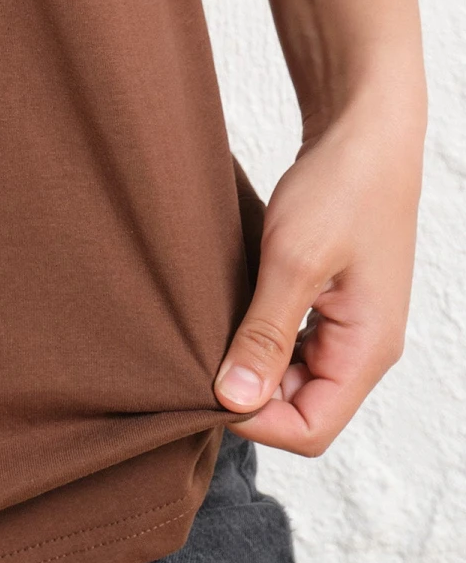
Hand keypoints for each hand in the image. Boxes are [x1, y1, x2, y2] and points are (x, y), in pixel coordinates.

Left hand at [214, 93, 422, 454]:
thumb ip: (264, 334)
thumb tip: (232, 400)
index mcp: (367, 350)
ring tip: (207, 330)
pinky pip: (295, 343)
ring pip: (295, 376)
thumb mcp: (292, 260)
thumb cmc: (339, 188)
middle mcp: (364, 348)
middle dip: (248, 393)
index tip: (202, 383)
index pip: (310, 429)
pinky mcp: (334, 301)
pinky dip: (261, 336)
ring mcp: (351, 325)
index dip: (254, 419)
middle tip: (194, 354)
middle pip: (301, 408)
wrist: (364, 133)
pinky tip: (229, 310)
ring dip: (252, 362)